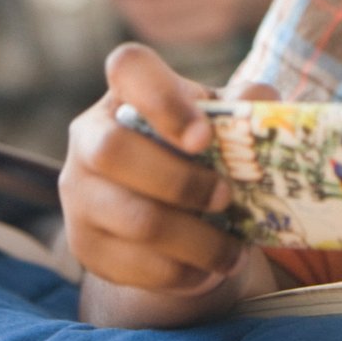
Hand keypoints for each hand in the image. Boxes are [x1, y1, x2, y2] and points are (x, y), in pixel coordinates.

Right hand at [63, 44, 268, 313]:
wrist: (169, 216)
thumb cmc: (198, 156)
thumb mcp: (222, 124)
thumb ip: (246, 105)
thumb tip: (262, 99)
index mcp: (126, 92)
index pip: (128, 68)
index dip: (163, 100)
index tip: (204, 138)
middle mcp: (90, 136)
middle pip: (113, 151)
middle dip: (181, 182)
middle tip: (226, 199)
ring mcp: (79, 192)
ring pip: (132, 219)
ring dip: (196, 240)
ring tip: (233, 251)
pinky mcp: (83, 244)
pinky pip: (134, 265)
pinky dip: (182, 272)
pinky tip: (206, 268)